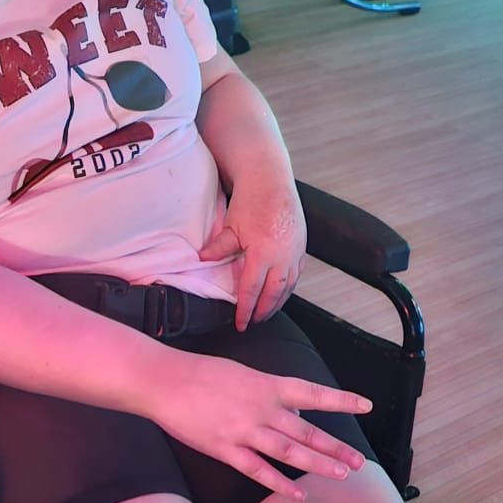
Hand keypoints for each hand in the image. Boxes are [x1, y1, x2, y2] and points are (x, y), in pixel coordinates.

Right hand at [147, 351, 369, 500]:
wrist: (164, 381)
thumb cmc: (202, 373)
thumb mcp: (243, 374)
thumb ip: (268, 391)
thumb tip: (291, 407)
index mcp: (267, 385)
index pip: (313, 393)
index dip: (340, 400)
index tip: (365, 405)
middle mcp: (262, 409)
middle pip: (307, 431)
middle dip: (335, 447)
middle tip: (358, 461)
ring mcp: (245, 431)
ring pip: (289, 452)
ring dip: (317, 465)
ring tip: (341, 475)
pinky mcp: (225, 449)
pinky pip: (258, 470)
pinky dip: (280, 483)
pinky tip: (297, 493)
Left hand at [198, 176, 306, 330]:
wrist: (271, 179)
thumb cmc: (251, 200)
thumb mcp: (231, 227)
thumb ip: (218, 248)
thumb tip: (202, 260)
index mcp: (263, 253)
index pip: (252, 290)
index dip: (245, 309)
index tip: (240, 323)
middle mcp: (283, 256)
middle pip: (274, 294)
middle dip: (263, 311)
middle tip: (254, 322)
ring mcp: (295, 252)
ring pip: (289, 286)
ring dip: (278, 302)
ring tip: (267, 312)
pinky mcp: (301, 246)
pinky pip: (296, 274)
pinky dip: (289, 287)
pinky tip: (281, 292)